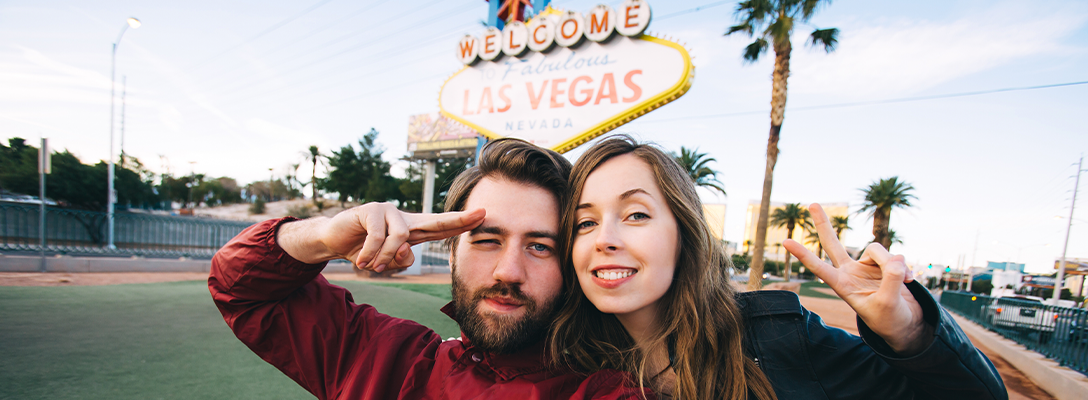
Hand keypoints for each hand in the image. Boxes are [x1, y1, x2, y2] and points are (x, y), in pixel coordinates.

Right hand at [279, 203, 484, 271]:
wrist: (333, 240)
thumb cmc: (363, 250)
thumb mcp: (384, 261)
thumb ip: (400, 260)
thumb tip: (406, 251)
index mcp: (411, 230)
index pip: (440, 227)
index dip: (461, 222)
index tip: (483, 216)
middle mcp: (403, 218)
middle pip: (435, 220)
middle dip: (460, 219)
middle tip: (482, 214)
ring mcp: (388, 210)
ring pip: (400, 238)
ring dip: (386, 258)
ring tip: (371, 266)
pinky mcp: (371, 210)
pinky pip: (379, 236)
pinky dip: (370, 253)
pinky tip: (360, 259)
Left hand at [783, 203, 932, 355]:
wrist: (905, 324)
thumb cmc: (890, 319)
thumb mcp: (889, 303)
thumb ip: (892, 279)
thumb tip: (897, 257)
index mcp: (843, 285)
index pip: (819, 268)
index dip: (803, 255)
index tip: (785, 241)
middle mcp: (851, 272)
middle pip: (833, 243)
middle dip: (823, 224)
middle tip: (812, 204)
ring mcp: (866, 266)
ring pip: (877, 250)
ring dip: (893, 264)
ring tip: (904, 282)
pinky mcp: (884, 264)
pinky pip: (895, 256)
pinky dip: (905, 268)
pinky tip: (911, 280)